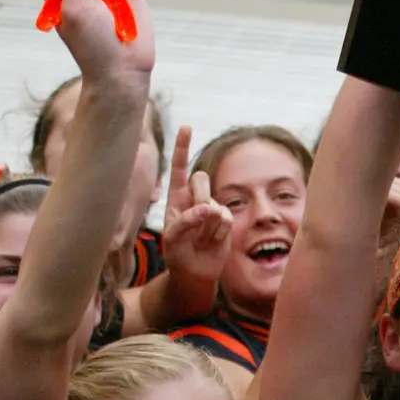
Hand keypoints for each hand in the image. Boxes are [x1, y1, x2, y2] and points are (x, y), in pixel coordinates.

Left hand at [161, 126, 232, 284]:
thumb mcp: (173, 238)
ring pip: (215, 203)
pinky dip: (218, 233)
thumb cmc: (177, 253)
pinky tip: (211, 242)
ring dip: (206, 226)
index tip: (187, 127)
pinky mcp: (226, 221)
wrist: (195, 272)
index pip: (180, 168)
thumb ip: (187, 220)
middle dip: (199, 196)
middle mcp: (194, 198)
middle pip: (201, 178)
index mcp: (176, 197)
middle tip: (195, 219)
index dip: (183, 147)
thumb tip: (210, 209)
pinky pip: (226, 219)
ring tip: (199, 239)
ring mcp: (212, 208)